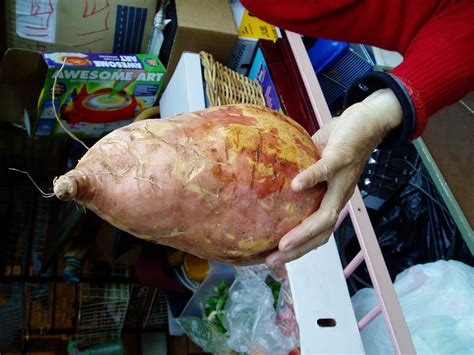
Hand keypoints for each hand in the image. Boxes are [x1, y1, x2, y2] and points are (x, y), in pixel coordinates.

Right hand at [266, 88, 402, 267]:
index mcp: (332, 199)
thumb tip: (275, 176)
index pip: (318, 232)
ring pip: (326, 215)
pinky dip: (310, 180)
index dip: (300, 249)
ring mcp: (342, 181)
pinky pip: (325, 171)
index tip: (275, 260)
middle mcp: (339, 196)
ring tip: (282, 244)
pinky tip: (294, 186)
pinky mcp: (342, 159)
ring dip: (303, 232)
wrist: (369, 120)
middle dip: (297, 251)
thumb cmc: (340, 142)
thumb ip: (301, 172)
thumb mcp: (315, 161)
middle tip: (272, 262)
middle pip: (322, 233)